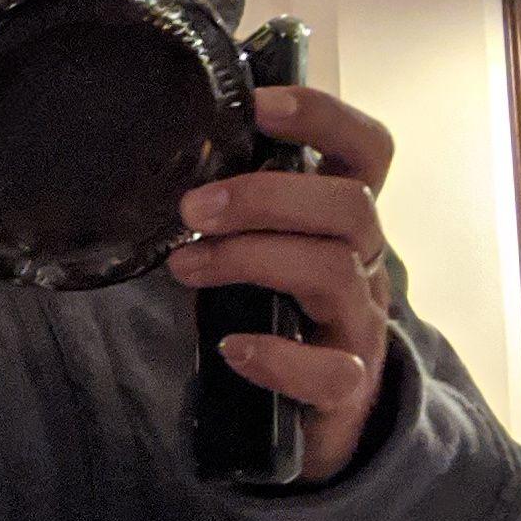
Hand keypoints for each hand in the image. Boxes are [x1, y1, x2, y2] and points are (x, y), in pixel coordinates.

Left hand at [164, 84, 398, 485]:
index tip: (257, 104)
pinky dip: (277, 357)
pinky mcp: (346, 386)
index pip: (367, 150)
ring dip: (250, 259)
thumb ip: (231, 209)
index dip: (323, 118)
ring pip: (333, 272)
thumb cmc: (275, 313)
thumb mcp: (260, 248)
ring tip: (184, 267)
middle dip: (265, 196)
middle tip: (192, 209)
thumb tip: (154, 162)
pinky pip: (330, 370)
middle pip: (351, 206)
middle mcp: (364, 263)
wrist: (316, 416)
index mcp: (343, 219)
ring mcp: (360, 324)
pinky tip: (231, 348)